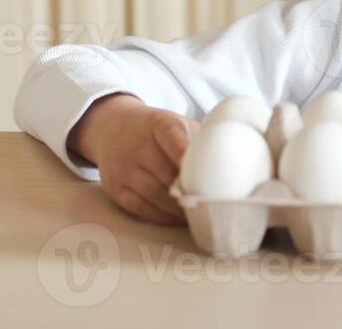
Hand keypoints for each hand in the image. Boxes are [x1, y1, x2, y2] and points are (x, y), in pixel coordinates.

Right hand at [68, 93, 200, 224]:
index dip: (184, 153)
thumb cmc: (155, 130)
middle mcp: (137, 145)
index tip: (200, 170)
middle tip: (212, 205)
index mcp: (158, 124)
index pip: (171, 136)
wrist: (112, 128)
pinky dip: (161, 217)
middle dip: (190, 191)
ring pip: (154, 194)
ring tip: (199, 216)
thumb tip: (229, 162)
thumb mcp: (175, 123)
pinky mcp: (115, 188)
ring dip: (178, 209)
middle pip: (166, 173)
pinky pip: (140, 208)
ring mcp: (123, 168)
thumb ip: (198, 139)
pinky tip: (177, 219)